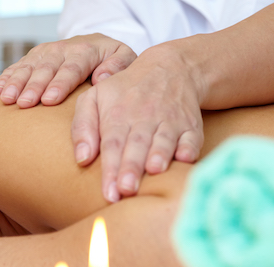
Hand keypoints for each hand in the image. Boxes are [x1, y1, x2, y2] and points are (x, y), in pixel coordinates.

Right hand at [0, 34, 136, 107]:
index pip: (72, 68)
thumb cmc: (111, 60)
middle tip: (25, 103)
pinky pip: (17, 66)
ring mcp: (45, 53)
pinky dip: (6, 77)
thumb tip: (102, 78)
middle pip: (46, 69)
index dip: (59, 84)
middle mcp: (62, 49)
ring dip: (16, 83)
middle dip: (34, 86)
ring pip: (28, 67)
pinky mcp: (33, 58)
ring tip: (7, 98)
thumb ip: (118, 66)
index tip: (50, 100)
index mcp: (86, 51)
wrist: (96, 46)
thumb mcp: (124, 58)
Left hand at [72, 44, 204, 200]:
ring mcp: (169, 121)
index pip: (112, 144)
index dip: (110, 168)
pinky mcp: (191, 125)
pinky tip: (185, 158)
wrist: (170, 67)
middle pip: (136, 145)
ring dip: (159, 156)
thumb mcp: (94, 98)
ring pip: (163, 140)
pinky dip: (189, 147)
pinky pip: (192, 137)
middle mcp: (143, 118)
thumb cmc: (123, 91)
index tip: (108, 192)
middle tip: (126, 189)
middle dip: (131, 167)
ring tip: (153, 171)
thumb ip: (82, 127)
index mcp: (117, 115)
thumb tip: (81, 159)